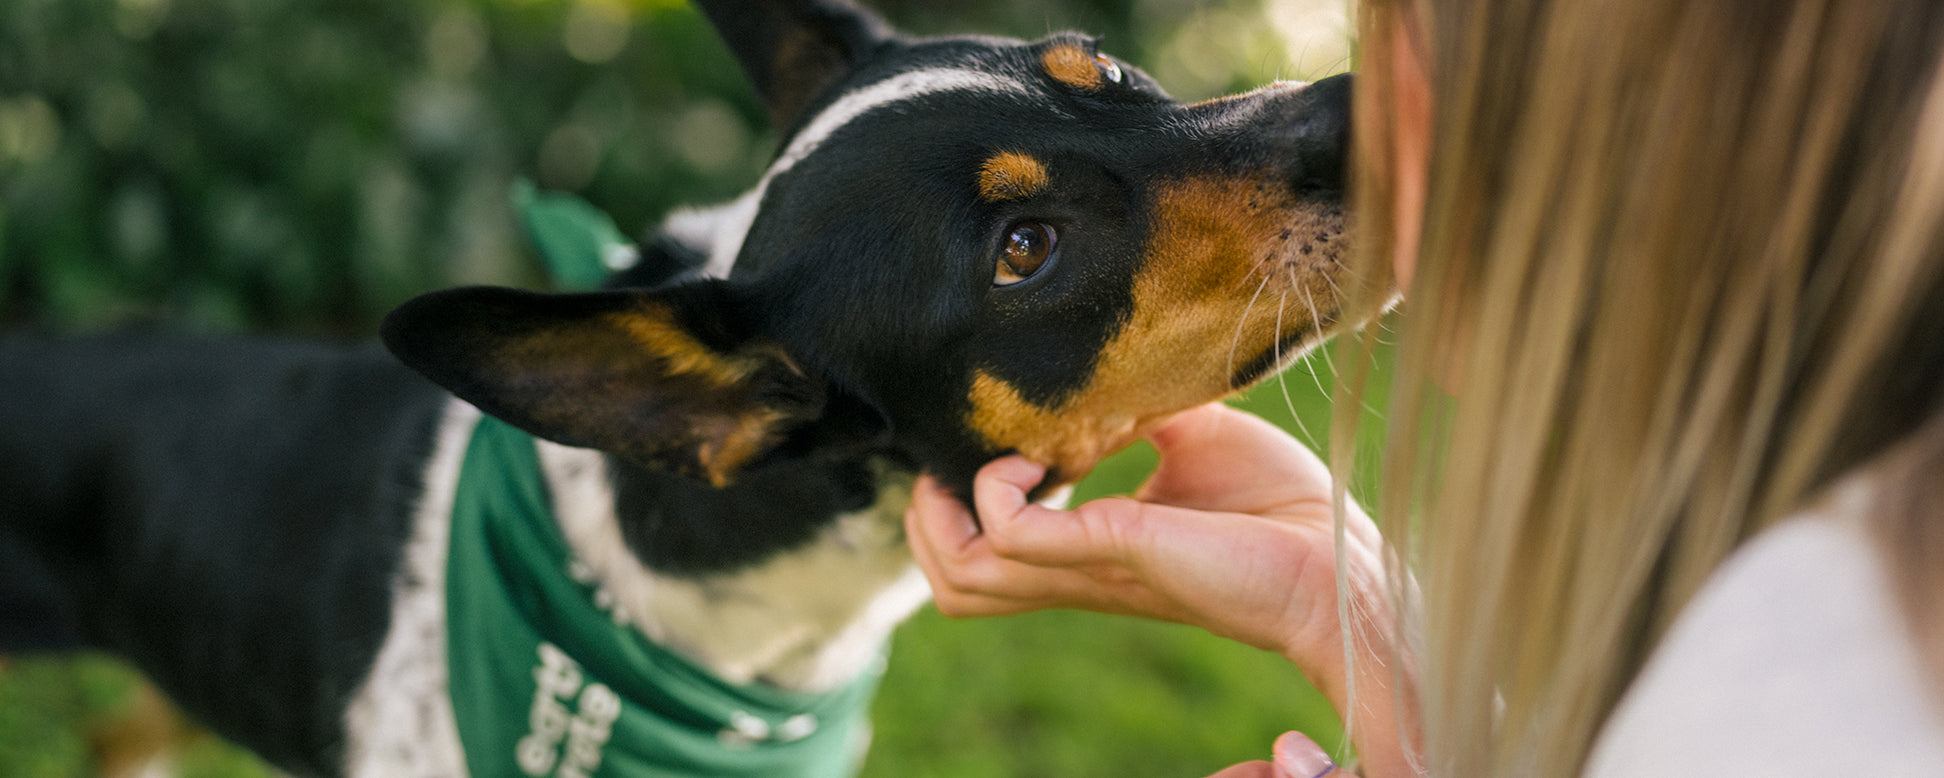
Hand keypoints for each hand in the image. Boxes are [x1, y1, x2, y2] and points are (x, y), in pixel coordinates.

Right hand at [903, 403, 1419, 776]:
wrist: (1336, 557)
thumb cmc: (1281, 508)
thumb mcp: (1196, 440)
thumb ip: (1140, 415)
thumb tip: (1111, 367)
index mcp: (1091, 550)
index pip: (988, 557)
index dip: (958, 509)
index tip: (983, 449)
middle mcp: (1077, 569)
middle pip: (952, 585)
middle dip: (927, 524)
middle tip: (958, 469)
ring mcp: (1088, 566)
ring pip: (960, 579)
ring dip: (945, 515)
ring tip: (989, 464)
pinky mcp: (1112, 550)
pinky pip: (1008, 536)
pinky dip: (995, 492)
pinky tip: (1034, 460)